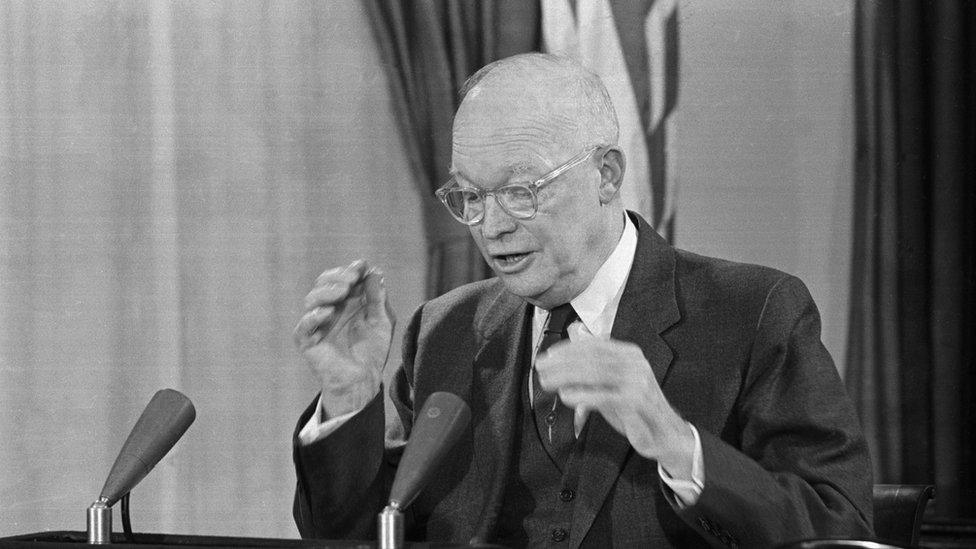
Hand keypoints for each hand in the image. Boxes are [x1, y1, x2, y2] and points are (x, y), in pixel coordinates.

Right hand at [294, 259, 394, 418]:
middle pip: (323, 283)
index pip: (341, 278)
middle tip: (353, 278)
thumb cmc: (373, 351)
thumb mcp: (382, 320)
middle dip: (338, 277)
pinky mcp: (307, 342)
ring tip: (343, 291)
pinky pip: (303, 326)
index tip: (362, 265)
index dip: (350, 270)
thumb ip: (377, 298)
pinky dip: (314, 316)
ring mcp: (316, 325)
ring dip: (327, 291)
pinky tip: (328, 312)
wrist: (364, 380)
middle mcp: (328, 310)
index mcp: (345, 302)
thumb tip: (375, 272)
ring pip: (311, 299)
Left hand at [536, 338, 694, 475]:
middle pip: (591, 358)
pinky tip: (565, 397)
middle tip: (540, 368)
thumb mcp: (613, 385)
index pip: (594, 345)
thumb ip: (593, 372)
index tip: (548, 355)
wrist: (666, 433)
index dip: (568, 349)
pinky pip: (602, 396)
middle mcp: (634, 363)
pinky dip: (581, 395)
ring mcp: (636, 381)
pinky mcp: (635, 402)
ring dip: (565, 377)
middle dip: (561, 362)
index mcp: (629, 354)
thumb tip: (564, 359)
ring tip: (546, 382)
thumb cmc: (635, 408)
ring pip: (593, 373)